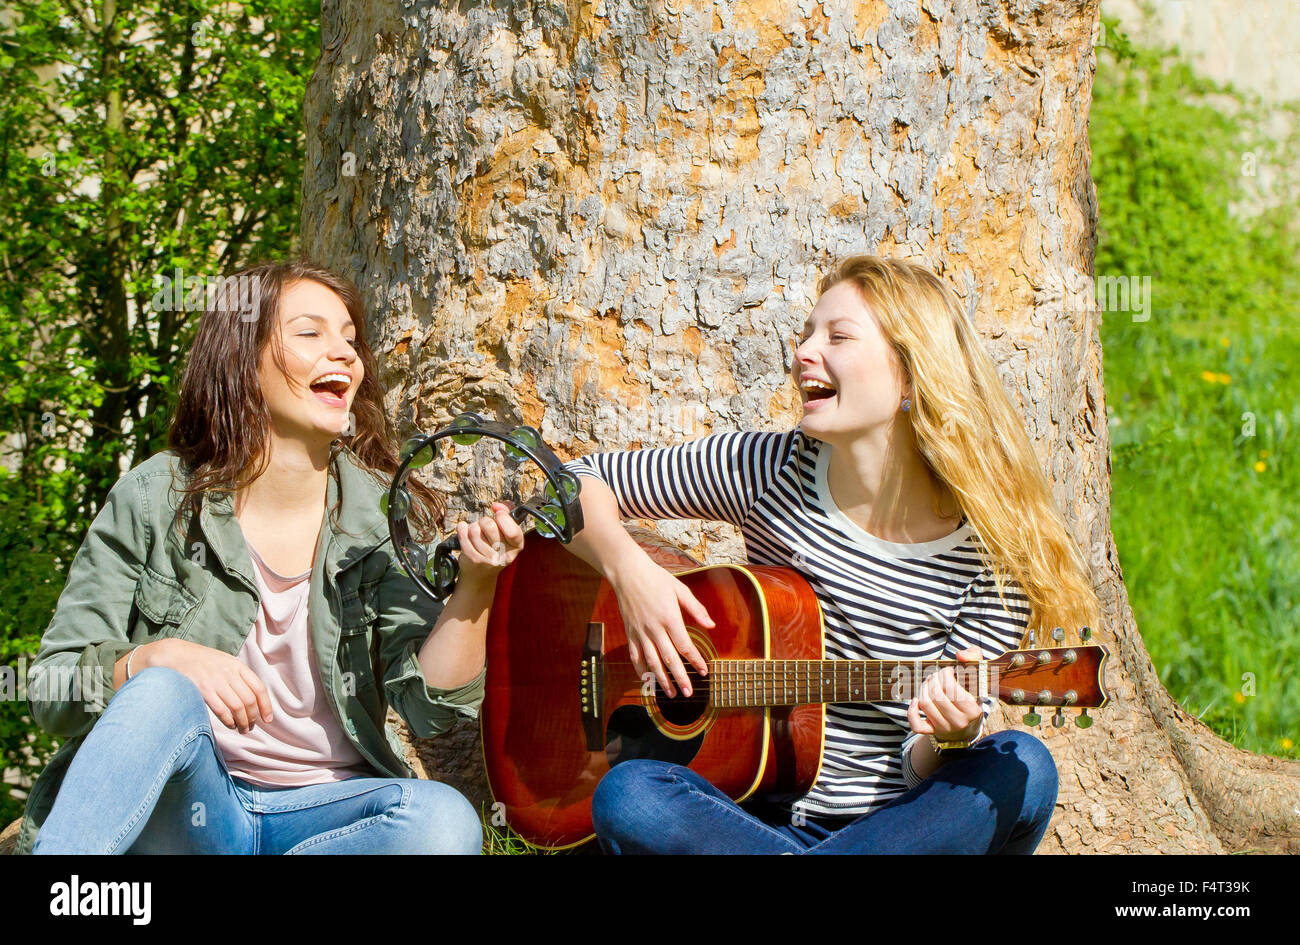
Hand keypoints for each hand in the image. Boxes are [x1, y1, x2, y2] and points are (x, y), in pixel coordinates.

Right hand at [137, 638, 271, 733]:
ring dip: (243, 722)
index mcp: (237, 666)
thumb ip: (237, 676)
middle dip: (253, 717)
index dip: (266, 706)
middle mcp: (229, 673)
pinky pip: (222, 710)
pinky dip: (229, 721)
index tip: (268, 719)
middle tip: (251, 727)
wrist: (174, 655)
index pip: (259, 688)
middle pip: (249, 700)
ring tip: (242, 729)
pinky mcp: (203, 690)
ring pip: (238, 707)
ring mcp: (216, 681)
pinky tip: (230, 725)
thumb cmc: (200, 661)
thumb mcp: (223, 661)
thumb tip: (252, 697)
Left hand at [454, 502, 525, 586]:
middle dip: (484, 521)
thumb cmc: (494, 547)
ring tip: (475, 533)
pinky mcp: (474, 560)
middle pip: (491, 526)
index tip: (498, 513)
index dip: (503, 517)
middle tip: (484, 527)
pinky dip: (462, 530)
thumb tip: (497, 506)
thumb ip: (507, 514)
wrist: (481, 574)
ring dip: (473, 527)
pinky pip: (464, 537)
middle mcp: (505, 555)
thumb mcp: (505, 533)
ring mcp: (489, 559)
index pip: (513, 530)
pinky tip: (463, 530)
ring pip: (475, 530)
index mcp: (516, 546)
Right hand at [609, 551, 713, 698]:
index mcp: (669, 617)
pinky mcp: (630, 633)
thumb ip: (696, 608)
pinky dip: (641, 670)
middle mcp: (654, 628)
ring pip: (651, 661)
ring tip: (671, 694)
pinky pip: (635, 656)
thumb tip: (711, 625)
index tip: (704, 671)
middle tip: (688, 693)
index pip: (685, 645)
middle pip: (669, 659)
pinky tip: (648, 680)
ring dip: (661, 680)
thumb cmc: (656, 578)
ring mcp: (640, 632)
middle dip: (680, 678)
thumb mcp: (680, 589)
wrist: (627, 573)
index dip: (695, 660)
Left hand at [906, 646, 983, 740]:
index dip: (946, 675)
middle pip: (936, 695)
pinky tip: (915, 701)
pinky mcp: (933, 731)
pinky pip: (917, 725)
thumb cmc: (972, 695)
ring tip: (929, 682)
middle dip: (933, 679)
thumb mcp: (979, 675)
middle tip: (937, 674)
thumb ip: (974, 657)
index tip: (948, 670)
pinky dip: (911, 712)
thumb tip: (960, 655)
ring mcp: (945, 728)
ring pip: (925, 704)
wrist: (968, 725)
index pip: (952, 689)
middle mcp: (959, 721)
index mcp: (973, 710)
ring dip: (923, 688)